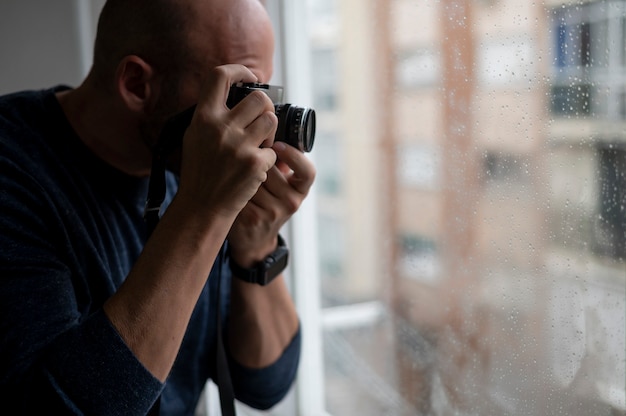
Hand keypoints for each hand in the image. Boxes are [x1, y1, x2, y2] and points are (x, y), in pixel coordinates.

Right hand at [175, 64, 278, 223]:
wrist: (202, 206)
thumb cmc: (200, 171)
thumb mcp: (195, 136)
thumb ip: (212, 114)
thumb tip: (234, 90)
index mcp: (203, 117)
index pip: (219, 76)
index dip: (238, 70)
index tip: (249, 77)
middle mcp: (220, 127)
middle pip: (259, 98)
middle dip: (265, 109)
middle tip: (260, 122)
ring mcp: (238, 145)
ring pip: (271, 121)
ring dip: (269, 133)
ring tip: (258, 145)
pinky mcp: (254, 163)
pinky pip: (273, 151)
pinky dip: (268, 161)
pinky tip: (254, 169)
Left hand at [228, 141, 315, 266]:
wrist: (254, 240)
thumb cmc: (267, 202)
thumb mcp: (282, 185)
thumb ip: (283, 164)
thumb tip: (273, 127)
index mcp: (301, 191)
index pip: (308, 171)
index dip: (294, 156)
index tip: (278, 146)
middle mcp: (291, 202)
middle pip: (273, 168)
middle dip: (257, 161)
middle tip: (247, 162)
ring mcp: (273, 212)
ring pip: (254, 177)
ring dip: (241, 172)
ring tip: (237, 176)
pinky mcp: (253, 218)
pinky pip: (240, 188)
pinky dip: (231, 184)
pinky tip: (228, 187)